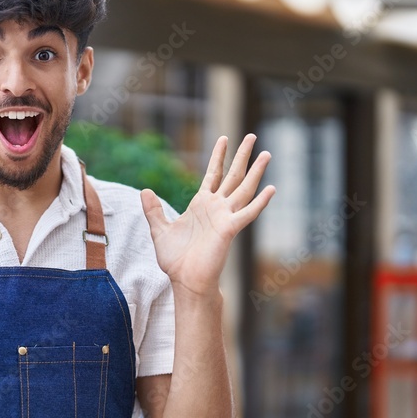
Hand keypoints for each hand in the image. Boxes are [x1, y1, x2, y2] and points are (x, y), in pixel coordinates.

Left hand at [141, 134, 274, 296]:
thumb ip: (153, 210)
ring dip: (255, 172)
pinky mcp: (229, 229)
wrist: (185, 281)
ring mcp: (224, 217)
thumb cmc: (176, 260)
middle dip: (242, 156)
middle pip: (232, 176)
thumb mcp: (159, 230)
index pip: (213, 174)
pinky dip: (259, 202)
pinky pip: (247, 214)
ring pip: (243, 189)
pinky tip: (271, 189)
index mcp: (201, 205)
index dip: (219, 157)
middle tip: (253, 136)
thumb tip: (145, 190)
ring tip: (267, 154)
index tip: (225, 138)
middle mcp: (216, 208)